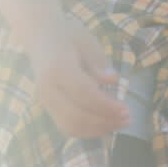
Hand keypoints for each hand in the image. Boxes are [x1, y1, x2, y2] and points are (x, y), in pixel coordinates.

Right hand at [24, 18, 130, 137]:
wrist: (40, 36)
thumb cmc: (68, 35)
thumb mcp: (87, 41)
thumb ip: (99, 63)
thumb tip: (113, 80)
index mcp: (58, 69)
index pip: (84, 94)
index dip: (106, 106)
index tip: (126, 110)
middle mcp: (48, 89)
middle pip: (76, 116)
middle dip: (104, 122)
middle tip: (127, 119)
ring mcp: (45, 100)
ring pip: (70, 126)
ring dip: (96, 130)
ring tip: (118, 124)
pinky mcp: (48, 107)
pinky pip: (66, 126)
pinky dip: (86, 131)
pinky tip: (104, 125)